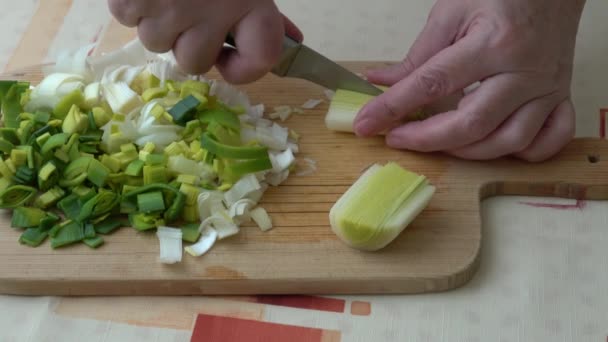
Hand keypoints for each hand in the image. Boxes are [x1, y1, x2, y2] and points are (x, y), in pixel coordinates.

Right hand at [108, 0, 301, 83]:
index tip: (231, 55)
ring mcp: (164, 8)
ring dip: (160, 23)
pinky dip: (134, 5)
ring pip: (157, 44)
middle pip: (194, 62)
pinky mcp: (128, 0)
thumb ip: (266, 10)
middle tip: (189, 10)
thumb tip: (292, 38)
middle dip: (189, 43)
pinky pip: (127, 20)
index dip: (245, 68)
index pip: (259, 60)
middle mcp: (207, 10)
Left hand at [354, 0, 585, 160]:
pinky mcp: (560, 98)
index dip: (394, 107)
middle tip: (397, 138)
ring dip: (467, 152)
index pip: (433, 83)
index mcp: (492, 43)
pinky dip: (523, 154)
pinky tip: (495, 146)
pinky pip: (550, 141)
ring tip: (437, 142)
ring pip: (510, 141)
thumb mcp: (452, 13)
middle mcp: (523, 71)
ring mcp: (546, 89)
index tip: (366, 123)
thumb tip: (379, 81)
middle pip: (472, 123)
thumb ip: (417, 55)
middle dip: (426, 139)